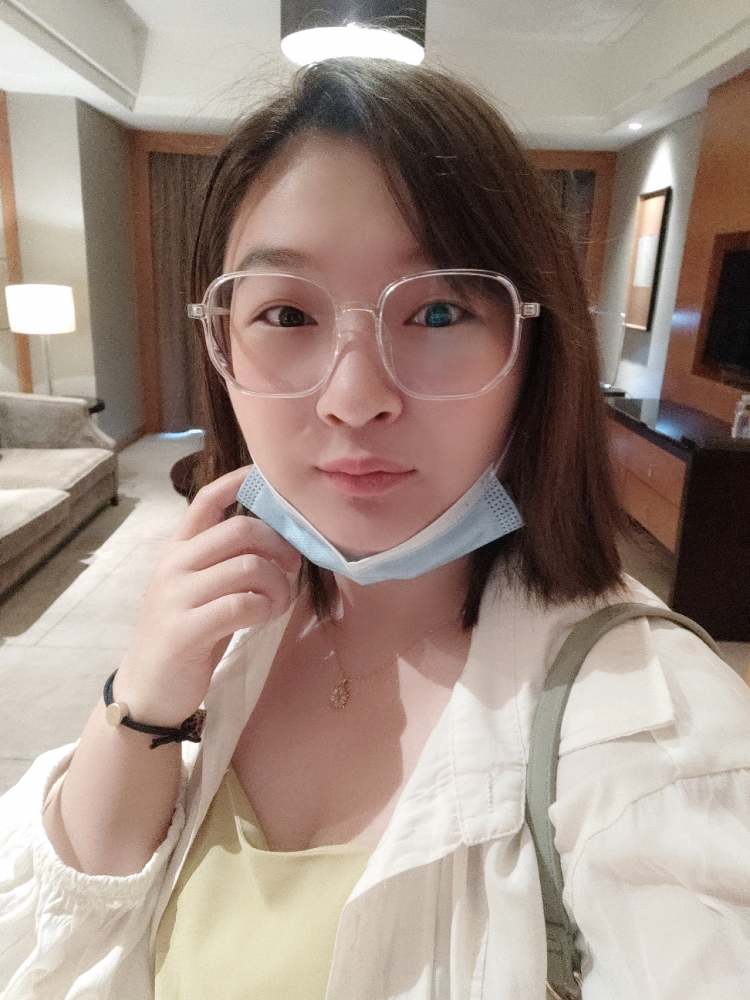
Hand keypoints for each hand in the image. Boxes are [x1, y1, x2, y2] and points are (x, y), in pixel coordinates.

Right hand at [113, 466, 301, 727]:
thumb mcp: (200, 590)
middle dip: (279, 546)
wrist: (148, 690)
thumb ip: (227, 562)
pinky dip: (267, 608)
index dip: (238, 483)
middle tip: (291, 569)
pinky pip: (243, 604)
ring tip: (280, 601)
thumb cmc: (186, 636)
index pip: (206, 501)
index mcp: (177, 550)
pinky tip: (267, 616)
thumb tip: (280, 540)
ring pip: (249, 567)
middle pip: (242, 530)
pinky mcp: (186, 629)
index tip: (264, 476)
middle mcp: (174, 565)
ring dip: (279, 584)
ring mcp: (177, 596)